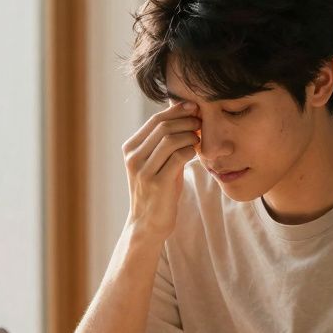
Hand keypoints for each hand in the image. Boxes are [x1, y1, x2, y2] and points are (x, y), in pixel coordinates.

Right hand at [122, 102, 200, 241]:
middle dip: (186, 120)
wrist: (147, 224)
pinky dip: (191, 150)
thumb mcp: (157, 163)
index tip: (194, 108)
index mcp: (130, 149)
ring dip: (190, 135)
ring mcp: (143, 170)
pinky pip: (178, 157)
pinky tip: (196, 153)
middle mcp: (133, 157)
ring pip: (171, 139)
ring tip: (199, 138)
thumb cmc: (157, 191)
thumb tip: (181, 112)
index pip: (155, 120)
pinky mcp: (157, 183)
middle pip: (163, 127)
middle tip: (201, 122)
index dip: (177, 111)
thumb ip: (164, 142)